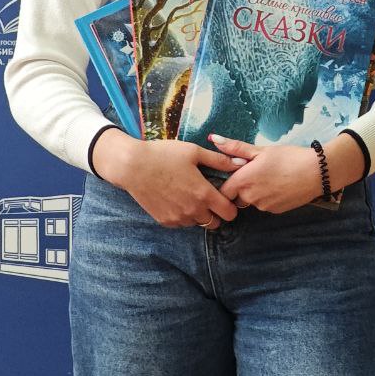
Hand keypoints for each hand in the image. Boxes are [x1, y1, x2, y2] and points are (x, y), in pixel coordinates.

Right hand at [92, 131, 242, 229]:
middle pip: (215, 223)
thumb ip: (220, 160)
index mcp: (203, 194)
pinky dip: (185, 215)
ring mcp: (177, 218)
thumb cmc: (164, 155)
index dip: (231, 205)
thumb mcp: (194, 152)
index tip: (226, 196)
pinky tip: (179, 199)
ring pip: (198, 223)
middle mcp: (192, 210)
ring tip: (192, 195)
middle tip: (211, 197)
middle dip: (217, 213)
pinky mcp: (164, 221)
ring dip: (200, 214)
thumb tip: (241, 163)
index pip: (229, 213)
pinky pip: (182, 223)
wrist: (132, 166)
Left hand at [212, 136, 322, 213]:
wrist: (317, 173)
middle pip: (237, 196)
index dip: (227, 182)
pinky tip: (280, 185)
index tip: (236, 174)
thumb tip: (213, 139)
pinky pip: (265, 204)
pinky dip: (268, 196)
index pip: (222, 191)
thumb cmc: (289, 157)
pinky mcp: (275, 211)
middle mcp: (250, 198)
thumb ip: (235, 147)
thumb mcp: (261, 150)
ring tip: (272, 176)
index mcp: (243, 181)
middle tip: (258, 172)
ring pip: (252, 201)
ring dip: (256, 192)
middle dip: (243, 186)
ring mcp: (263, 206)